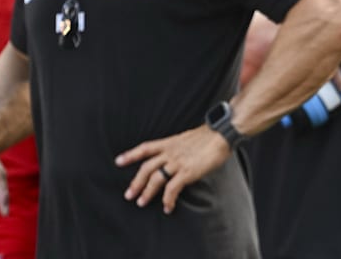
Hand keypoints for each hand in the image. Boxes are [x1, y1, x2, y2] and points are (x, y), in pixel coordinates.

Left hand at [115, 125, 231, 213]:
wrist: (222, 133)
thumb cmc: (210, 136)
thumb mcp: (188, 138)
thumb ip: (179, 147)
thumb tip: (178, 154)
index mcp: (170, 143)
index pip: (145, 148)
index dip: (131, 154)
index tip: (118, 161)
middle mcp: (170, 152)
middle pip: (146, 167)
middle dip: (136, 182)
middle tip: (129, 194)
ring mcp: (178, 162)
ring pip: (155, 179)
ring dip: (147, 192)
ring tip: (142, 203)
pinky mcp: (187, 172)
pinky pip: (172, 188)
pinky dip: (168, 199)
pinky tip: (168, 207)